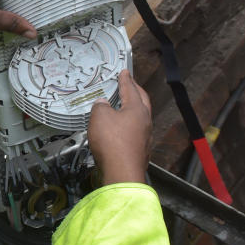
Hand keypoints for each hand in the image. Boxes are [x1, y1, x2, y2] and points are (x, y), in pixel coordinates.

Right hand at [88, 70, 152, 184]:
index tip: (125, 72)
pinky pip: (137, 131)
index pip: (131, 89)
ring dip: (134, 109)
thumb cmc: (112, 142)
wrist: (122, 172)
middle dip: (136, 91)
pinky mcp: (141, 150)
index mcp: (137, 109)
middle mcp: (145, 121)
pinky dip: (130, 126)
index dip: (126, 80)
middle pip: (142, 101)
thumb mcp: (99, 118)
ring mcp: (145, 136)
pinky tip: (123, 129)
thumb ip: (100, 107)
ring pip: (141, 117)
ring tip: (125, 106)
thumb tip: (102, 103)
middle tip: (130, 85)